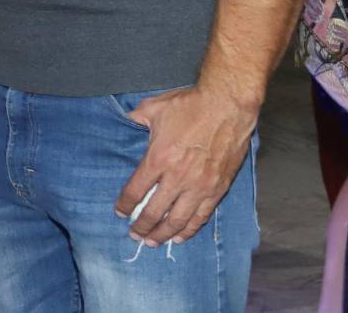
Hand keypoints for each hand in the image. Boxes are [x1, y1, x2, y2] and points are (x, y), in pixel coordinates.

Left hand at [114, 83, 257, 244]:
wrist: (227, 106)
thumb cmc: (190, 105)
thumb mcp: (154, 108)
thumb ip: (136, 118)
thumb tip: (126, 120)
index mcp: (158, 159)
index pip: (135, 191)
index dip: (125, 205)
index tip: (120, 213)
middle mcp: (177, 178)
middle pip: (154, 212)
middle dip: (141, 226)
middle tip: (134, 235)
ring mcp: (199, 186)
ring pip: (178, 220)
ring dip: (163, 234)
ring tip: (152, 242)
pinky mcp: (217, 189)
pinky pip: (201, 216)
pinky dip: (189, 230)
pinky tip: (180, 236)